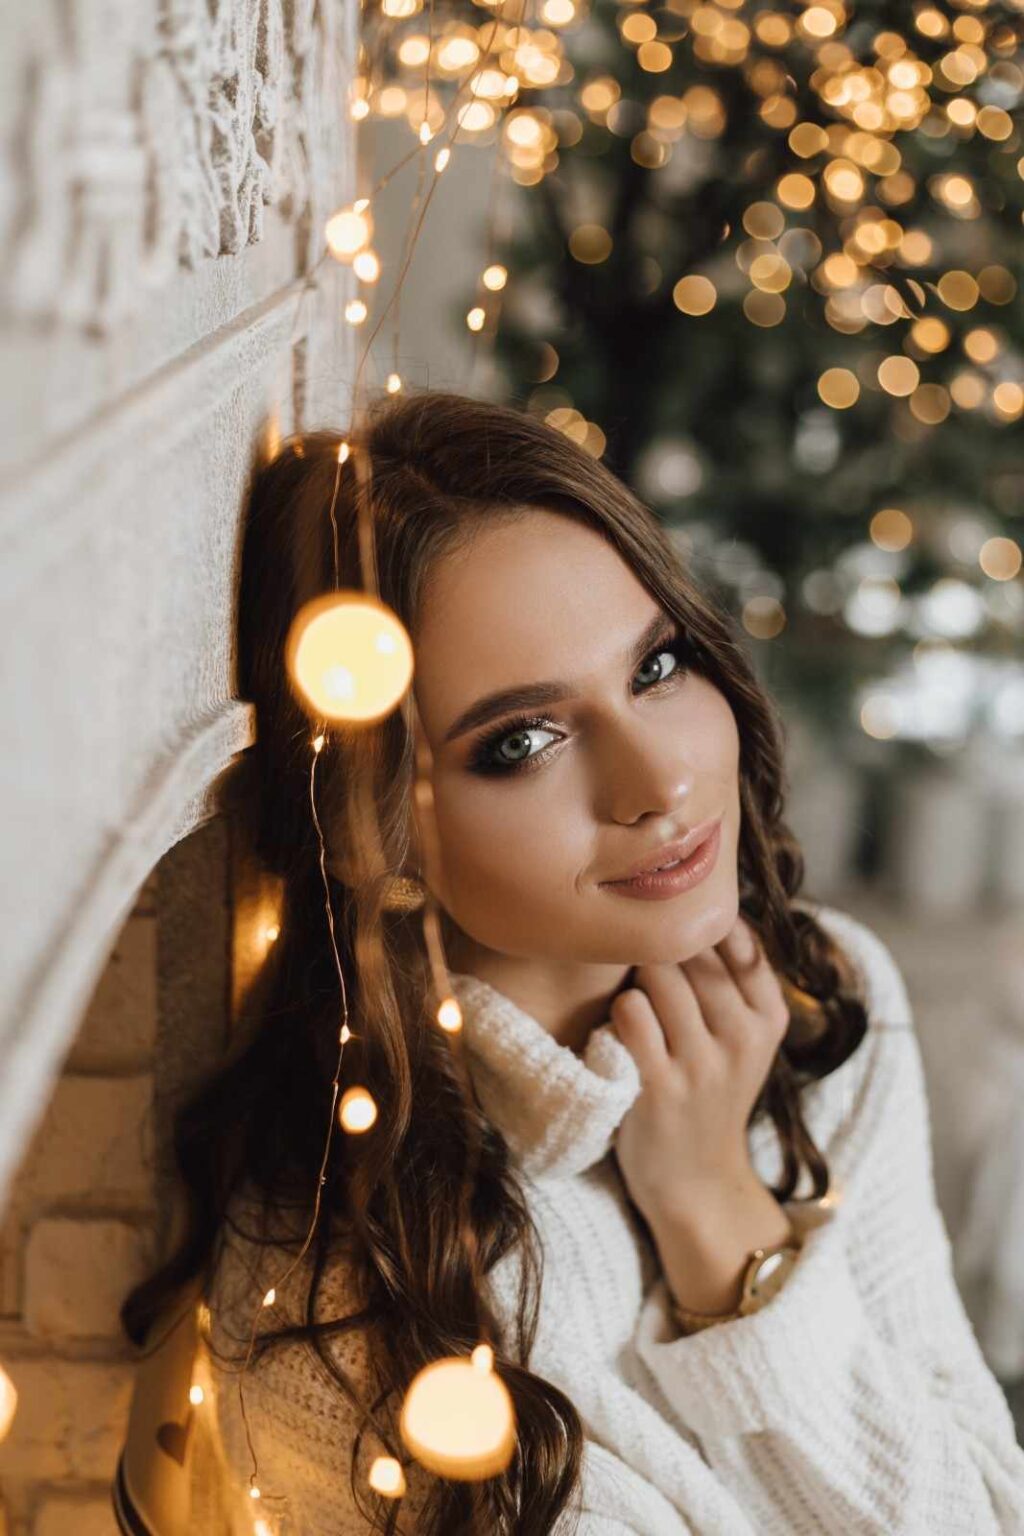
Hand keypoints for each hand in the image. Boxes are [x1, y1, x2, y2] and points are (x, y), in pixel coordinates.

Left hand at [608, 912, 789, 1231]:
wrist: (695, 1181)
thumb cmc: (709, 1091)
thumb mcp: (746, 1038)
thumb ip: (736, 976)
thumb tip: (705, 899)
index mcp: (770, 1017)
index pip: (736, 937)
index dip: (695, 928)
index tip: (672, 934)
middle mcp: (743, 1038)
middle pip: (689, 950)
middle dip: (656, 951)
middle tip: (638, 970)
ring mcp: (703, 1065)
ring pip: (657, 975)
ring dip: (633, 980)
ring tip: (633, 1002)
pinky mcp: (660, 1087)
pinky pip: (630, 1014)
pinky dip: (618, 1012)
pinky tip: (617, 1030)